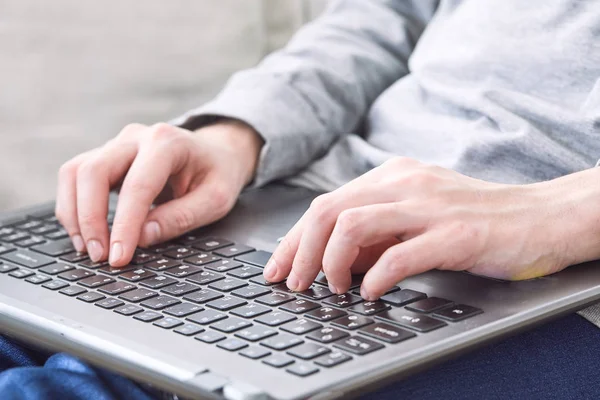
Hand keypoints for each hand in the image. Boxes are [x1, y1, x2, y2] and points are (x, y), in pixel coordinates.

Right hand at [55, 121, 262, 265]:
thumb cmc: (218, 174)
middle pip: (93, 172)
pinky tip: (85, 233)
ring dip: (74, 213)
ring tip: (89, 249)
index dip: (124, 225)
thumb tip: (142, 237)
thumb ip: (181, 217)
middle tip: (100, 256)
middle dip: (90, 219)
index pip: (137, 186)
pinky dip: (73, 206)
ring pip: (76, 172)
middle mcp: (136, 137)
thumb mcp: (216, 199)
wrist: (217, 152)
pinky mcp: (106, 156)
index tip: (119, 257)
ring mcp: (117, 144)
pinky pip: (76, 177)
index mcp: (167, 143)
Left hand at [263, 157, 575, 299]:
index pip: (326, 203)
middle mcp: (404, 182)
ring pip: (354, 225)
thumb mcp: (415, 216)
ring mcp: (430, 206)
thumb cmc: (474, 219)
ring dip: (332, 262)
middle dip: (300, 251)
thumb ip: (376, 233)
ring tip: (334, 288)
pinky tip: (371, 293)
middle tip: (295, 284)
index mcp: (392, 176)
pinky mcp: (456, 233)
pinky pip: (402, 254)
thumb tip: (337, 260)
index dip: (294, 239)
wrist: (538, 216)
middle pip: (329, 210)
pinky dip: (377, 277)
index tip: (279, 268)